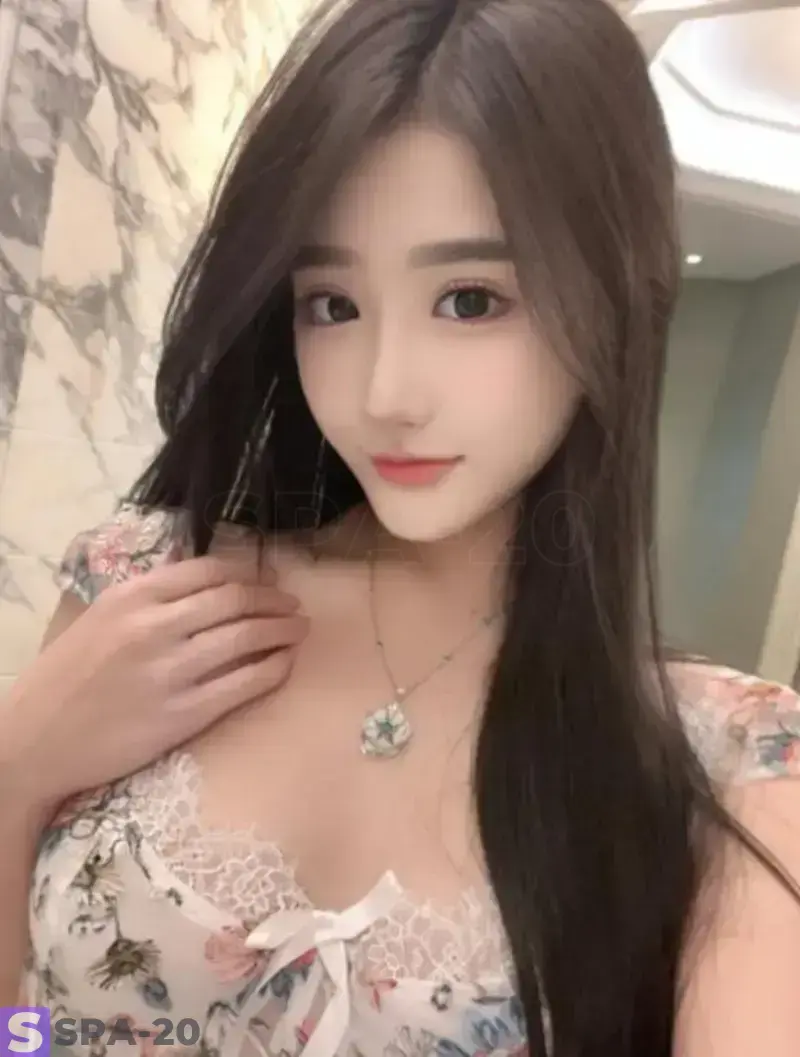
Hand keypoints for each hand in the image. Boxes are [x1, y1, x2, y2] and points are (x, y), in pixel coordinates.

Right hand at [0, 556, 308, 812]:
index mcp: (133, 595)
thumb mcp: (101, 618)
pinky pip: (243, 685)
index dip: (248, 572)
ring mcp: (171, 671)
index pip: (209, 570)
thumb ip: (149, 599)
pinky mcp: (183, 714)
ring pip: (246, 637)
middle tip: (293, 604)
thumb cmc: (66, 677)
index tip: (268, 577)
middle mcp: (155, 626)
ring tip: (299, 629)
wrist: (35, 741)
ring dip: (281, 630)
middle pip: (235, 599)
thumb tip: (206, 584)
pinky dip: (272, 670)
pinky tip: (283, 665)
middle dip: (273, 599)